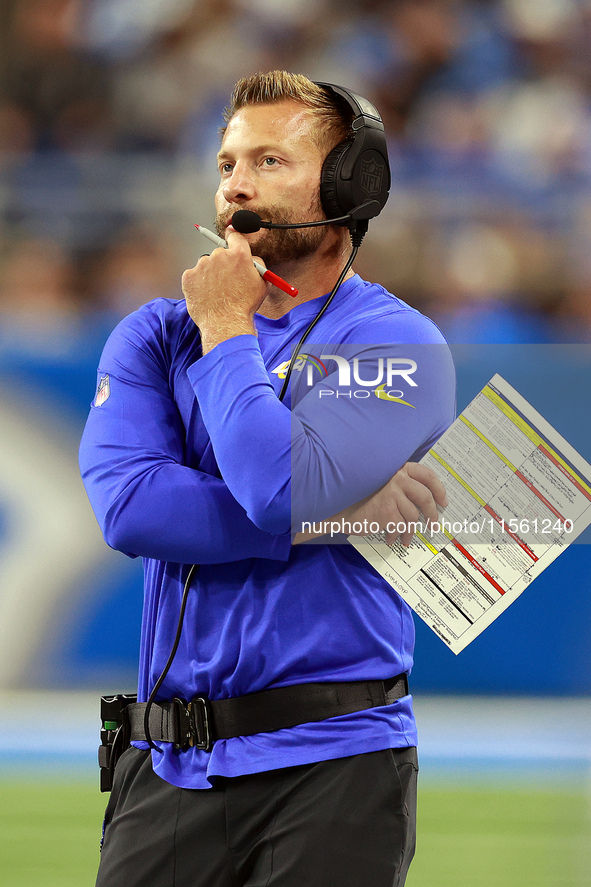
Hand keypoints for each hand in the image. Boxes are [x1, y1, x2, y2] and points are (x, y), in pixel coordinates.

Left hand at [181, 231, 266, 351]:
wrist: (225, 324)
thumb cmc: (244, 306)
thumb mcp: (262, 283)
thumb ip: (258, 265)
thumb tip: (251, 258)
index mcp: (239, 255)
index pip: (234, 236)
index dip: (233, 238)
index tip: (230, 238)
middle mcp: (219, 255)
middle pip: (220, 252)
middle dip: (223, 264)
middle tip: (226, 281)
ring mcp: (202, 265)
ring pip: (206, 265)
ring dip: (210, 274)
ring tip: (216, 293)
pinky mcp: (189, 276)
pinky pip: (193, 276)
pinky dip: (198, 284)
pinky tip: (206, 295)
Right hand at [347, 462, 447, 545]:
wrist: (339, 507)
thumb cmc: (361, 497)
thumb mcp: (383, 484)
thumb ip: (402, 486)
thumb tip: (427, 502)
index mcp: (398, 468)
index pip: (427, 476)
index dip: (439, 490)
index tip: (443, 502)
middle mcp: (396, 478)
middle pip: (425, 497)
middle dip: (432, 515)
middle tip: (433, 526)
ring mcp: (391, 494)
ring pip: (413, 516)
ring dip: (411, 531)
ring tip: (405, 538)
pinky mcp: (386, 511)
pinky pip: (401, 527)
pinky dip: (398, 535)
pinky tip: (391, 538)